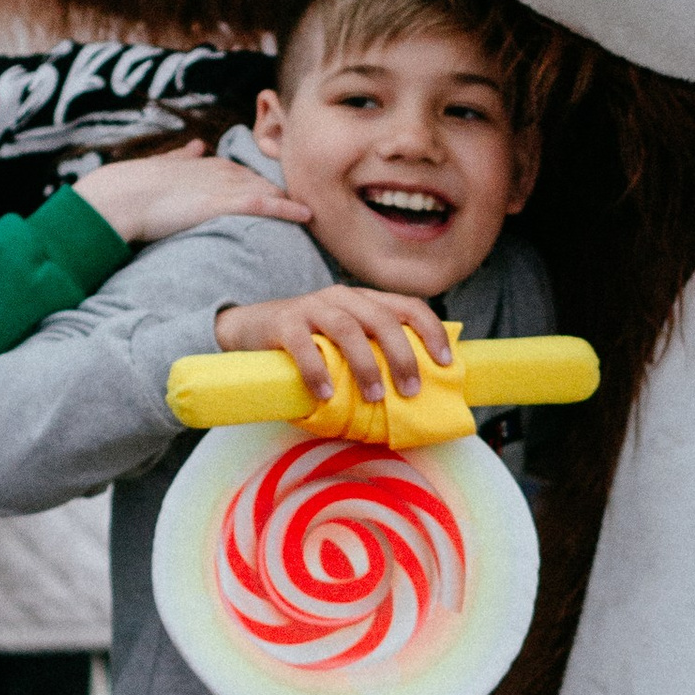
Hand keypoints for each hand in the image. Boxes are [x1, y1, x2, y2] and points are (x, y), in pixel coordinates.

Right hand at [76, 141, 309, 246]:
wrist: (121, 195)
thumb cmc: (135, 185)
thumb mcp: (163, 165)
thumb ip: (181, 157)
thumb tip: (195, 145)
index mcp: (211, 164)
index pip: (251, 173)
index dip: (272, 184)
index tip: (292, 190)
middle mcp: (223, 170)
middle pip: (268, 181)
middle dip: (293, 191)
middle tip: (321, 200)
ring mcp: (224, 185)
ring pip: (271, 191)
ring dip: (297, 200)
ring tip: (324, 211)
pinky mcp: (221, 202)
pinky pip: (263, 205)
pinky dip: (286, 209)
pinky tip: (306, 215)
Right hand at [215, 282, 454, 402]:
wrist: (248, 328)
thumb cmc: (308, 344)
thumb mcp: (344, 342)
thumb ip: (373, 353)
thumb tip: (414, 392)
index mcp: (364, 300)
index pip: (407, 306)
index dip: (431, 331)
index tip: (446, 363)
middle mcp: (341, 297)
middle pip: (381, 318)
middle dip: (402, 355)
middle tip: (411, 391)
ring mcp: (311, 307)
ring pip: (347, 329)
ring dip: (365, 365)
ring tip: (375, 397)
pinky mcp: (283, 323)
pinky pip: (303, 345)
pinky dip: (317, 370)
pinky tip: (325, 395)